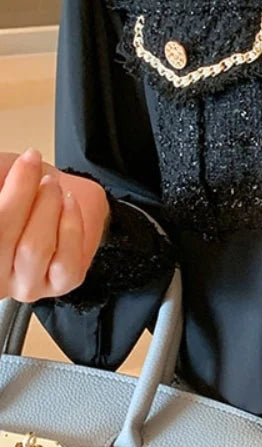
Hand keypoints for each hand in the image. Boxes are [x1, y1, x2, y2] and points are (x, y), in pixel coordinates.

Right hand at [0, 149, 110, 302]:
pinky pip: (66, 262)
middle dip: (19, 192)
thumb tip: (1, 178)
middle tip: (31, 163)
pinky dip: (70, 225)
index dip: (9, 195)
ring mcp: (24, 285)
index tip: (23, 161)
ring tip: (50, 184)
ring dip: (45, 207)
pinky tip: (68, 203)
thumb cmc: (13, 190)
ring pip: (33, 248)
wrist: (52, 195)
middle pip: (2, 235)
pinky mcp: (59, 285)